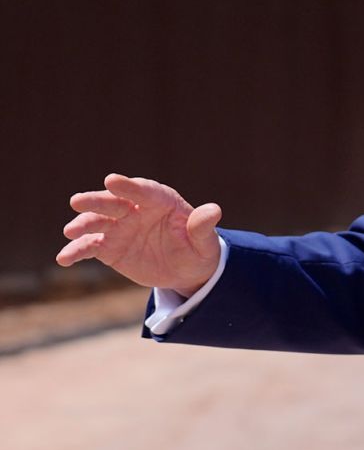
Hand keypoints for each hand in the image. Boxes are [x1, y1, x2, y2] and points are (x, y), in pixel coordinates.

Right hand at [56, 174, 222, 297]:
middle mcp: (136, 211)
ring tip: (71, 231)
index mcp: (162, 202)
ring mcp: (120, 228)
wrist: (185, 269)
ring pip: (98, 223)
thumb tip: (214, 210)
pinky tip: (64, 258)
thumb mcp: (205, 242)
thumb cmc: (198, 249)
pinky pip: (90, 247)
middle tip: (77, 201)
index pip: (145, 191)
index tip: (112, 180)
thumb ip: (203, 226)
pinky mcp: (109, 247)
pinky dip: (76, 251)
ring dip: (83, 224)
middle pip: (115, 203)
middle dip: (97, 201)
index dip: (129, 186)